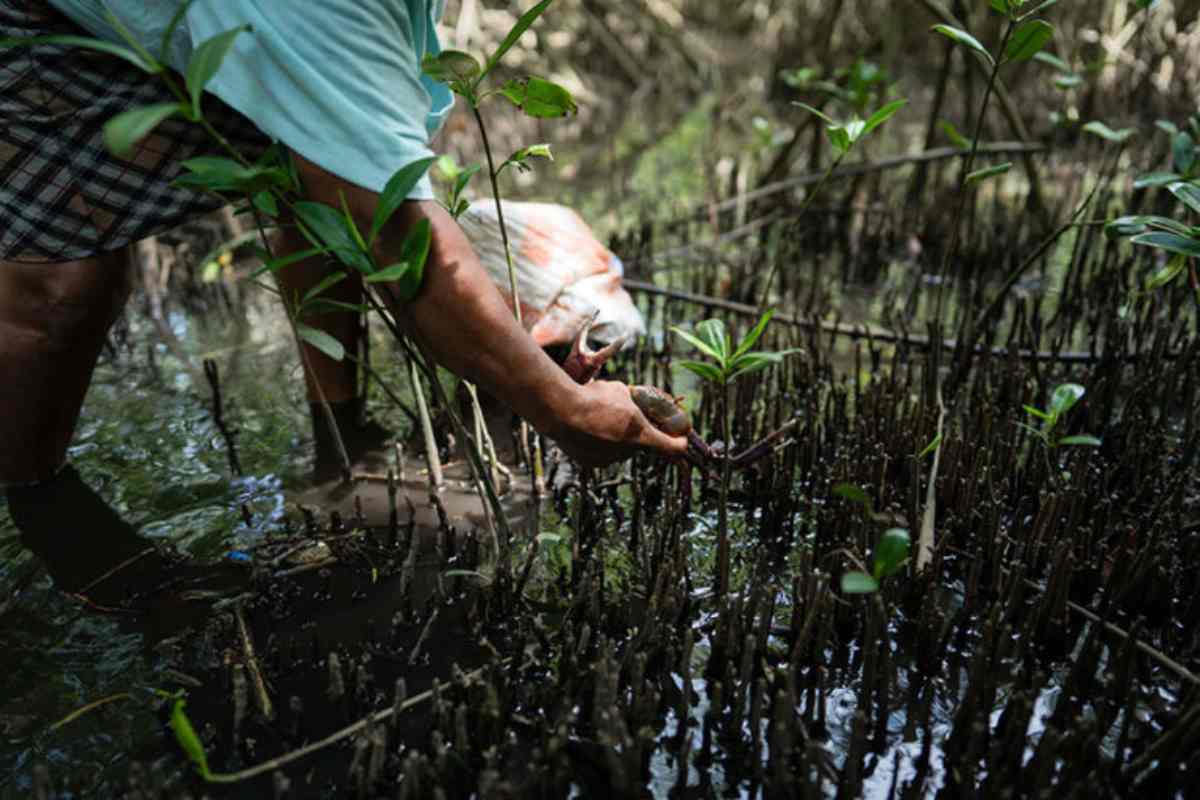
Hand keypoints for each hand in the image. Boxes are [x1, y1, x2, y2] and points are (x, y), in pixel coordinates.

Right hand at [546, 380, 689, 468]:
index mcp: (641, 435)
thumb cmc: (594, 397)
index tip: (682, 439)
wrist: (560, 410)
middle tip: (627, 418)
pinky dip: (598, 443)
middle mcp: (627, 452)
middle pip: (640, 444)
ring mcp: (608, 459)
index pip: (672, 447)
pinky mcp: (590, 463)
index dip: (679, 443)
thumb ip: (634, 400)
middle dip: (637, 433)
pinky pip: (601, 452)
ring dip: (616, 437)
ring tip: (600, 419)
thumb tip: (637, 401)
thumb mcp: (621, 391)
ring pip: (619, 448)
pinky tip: (587, 428)